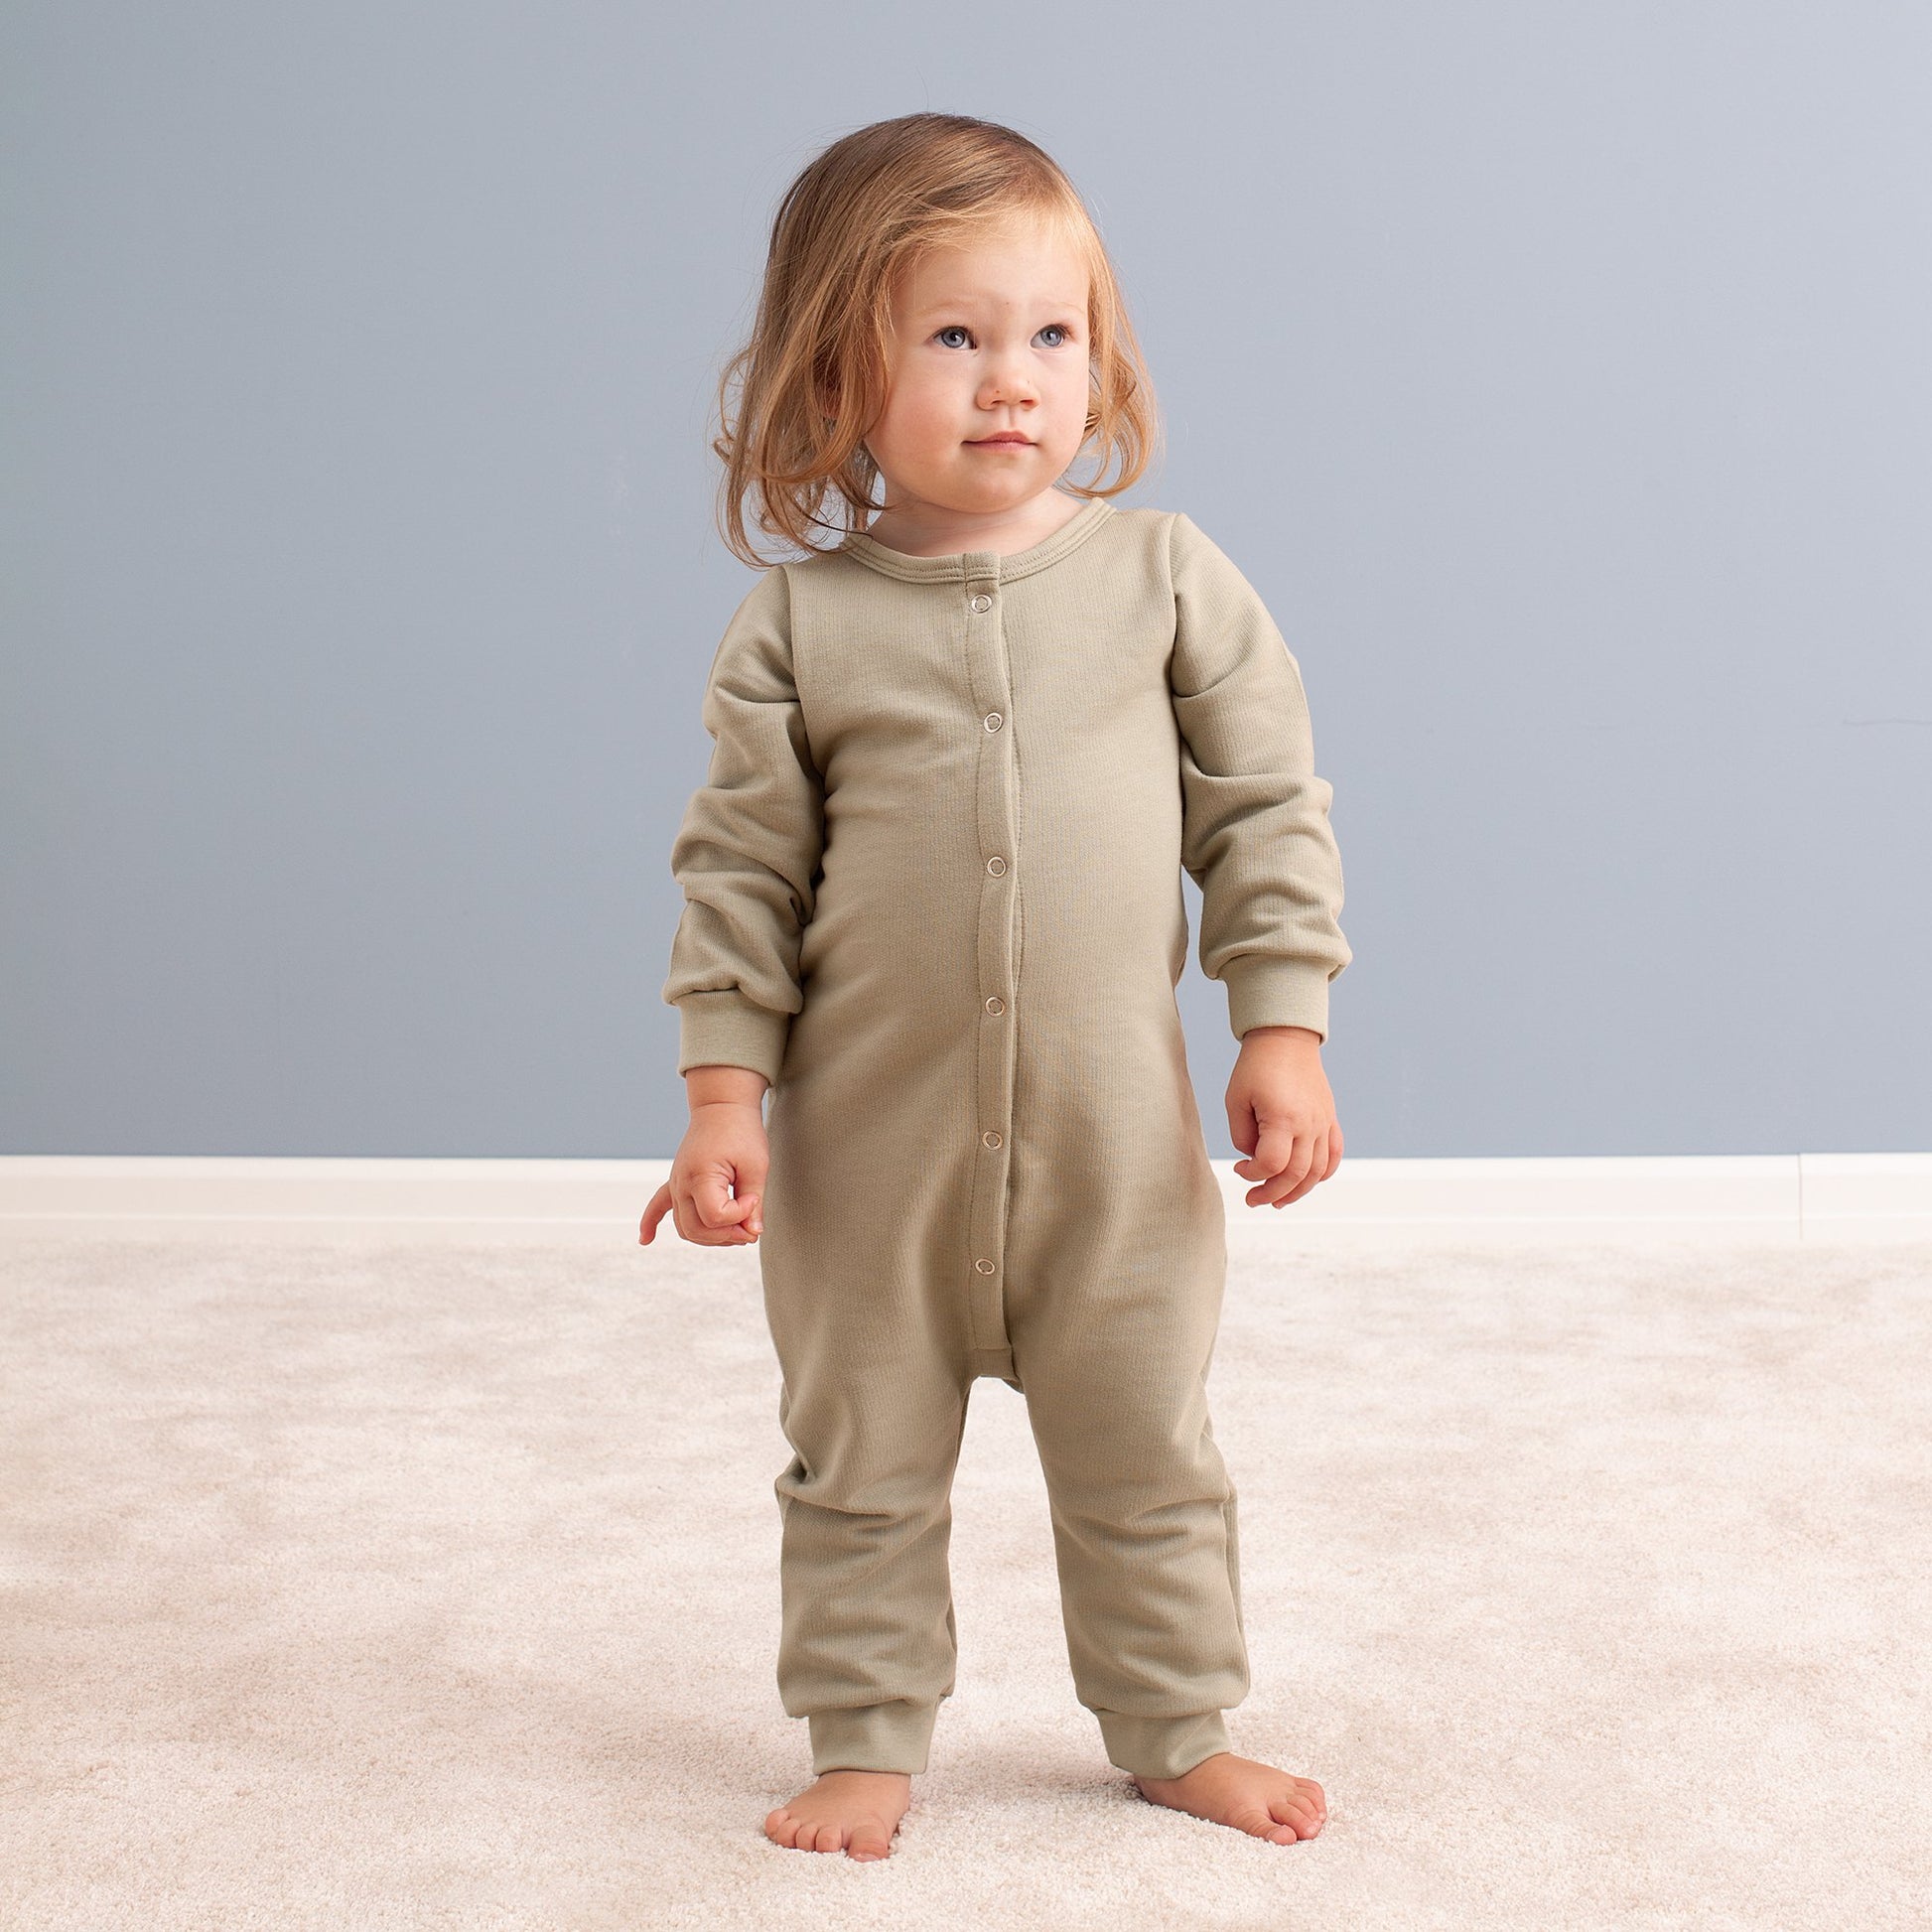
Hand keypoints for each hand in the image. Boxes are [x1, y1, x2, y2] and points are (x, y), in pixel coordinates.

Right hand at [639, 1099, 768, 1246]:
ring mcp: (675, 1183)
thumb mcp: (757, 1166)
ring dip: (709, 1237)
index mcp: (700, 1176)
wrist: (722, 1107)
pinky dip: (650, 1223)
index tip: (755, 1199)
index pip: (715, 1217)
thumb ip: (754, 1203)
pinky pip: (657, 1206)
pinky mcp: (675, 1181)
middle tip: (750, 1226)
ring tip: (735, 1230)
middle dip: (727, 1236)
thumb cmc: (741, 1131)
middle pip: (696, 1230)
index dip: (740, 1215)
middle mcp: (681, 1183)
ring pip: (684, 1228)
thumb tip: (752, 1233)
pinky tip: (646, 1240)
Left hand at [1226, 1026, 1341, 1208]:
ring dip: (1297, 1192)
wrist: (1285, 1040)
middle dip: (1272, 1193)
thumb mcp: (1235, 1100)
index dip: (1252, 1175)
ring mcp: (1323, 1123)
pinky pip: (1333, 1155)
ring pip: (1317, 1172)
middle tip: (1253, 1199)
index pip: (1272, 1164)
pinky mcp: (1329, 1120)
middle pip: (1296, 1175)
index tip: (1239, 1168)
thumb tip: (1255, 1160)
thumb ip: (1242, 1137)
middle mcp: (1309, 1124)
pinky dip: (1322, 1174)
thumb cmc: (1256, 1067)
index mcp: (1283, 1118)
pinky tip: (1306, 1182)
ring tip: (1277, 1200)